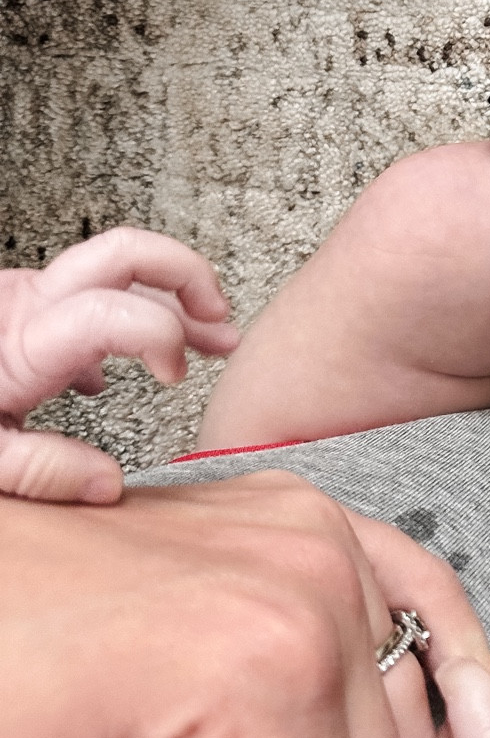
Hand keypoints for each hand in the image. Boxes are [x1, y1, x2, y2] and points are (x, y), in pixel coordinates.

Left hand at [0, 228, 240, 502]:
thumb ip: (39, 470)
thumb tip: (110, 485)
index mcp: (24, 340)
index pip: (120, 310)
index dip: (165, 335)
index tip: (175, 381)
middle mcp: (28, 302)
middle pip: (126, 252)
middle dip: (188, 278)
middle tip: (221, 324)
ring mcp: (22, 297)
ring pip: (113, 269)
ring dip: (169, 296)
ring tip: (213, 338)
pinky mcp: (15, 307)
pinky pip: (85, 295)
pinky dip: (127, 316)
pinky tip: (131, 367)